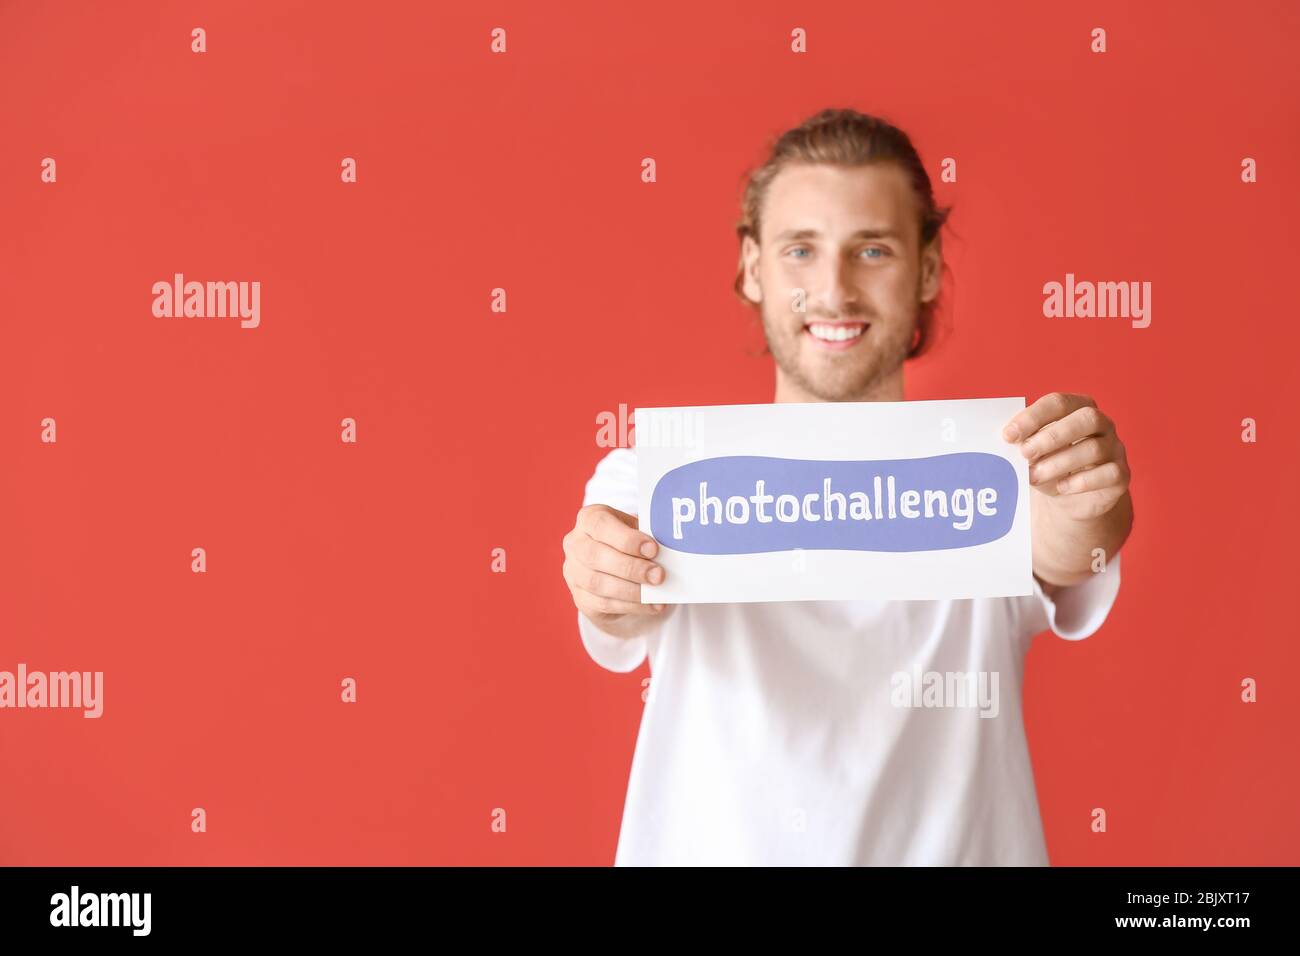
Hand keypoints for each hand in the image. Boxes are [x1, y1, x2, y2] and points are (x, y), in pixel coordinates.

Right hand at [562, 504, 671, 634]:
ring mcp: (574, 573)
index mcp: (588, 519)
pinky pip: (604, 604)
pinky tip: (652, 605)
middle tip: (659, 575)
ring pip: (598, 583)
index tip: (653, 549)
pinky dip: (632, 606)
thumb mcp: (635, 530)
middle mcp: (575, 544)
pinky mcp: (580, 597)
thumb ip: (646, 534)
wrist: (611, 568)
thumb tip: (669, 548)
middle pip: (596, 556)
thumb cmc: (627, 542)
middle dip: (630, 567)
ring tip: (657, 591)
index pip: (600, 524)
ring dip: (631, 590)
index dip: (626, 538)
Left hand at [1002, 392, 1130, 520]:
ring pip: (1094, 448)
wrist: (1072, 498)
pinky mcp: (1121, 475)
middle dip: (1052, 436)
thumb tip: (1010, 440)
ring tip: (1035, 476)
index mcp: (1077, 408)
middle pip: (1087, 418)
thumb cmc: (1049, 465)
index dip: (1033, 417)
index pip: (1058, 402)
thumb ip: (1025, 442)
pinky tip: (1062, 487)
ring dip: (1060, 462)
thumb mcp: (1034, 452)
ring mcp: (1115, 448)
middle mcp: (1102, 424)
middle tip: (1025, 453)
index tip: (1008, 435)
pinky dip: (1082, 481)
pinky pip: (1109, 473)